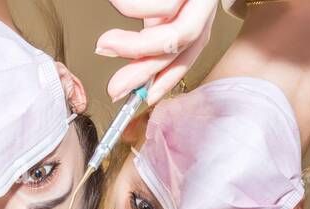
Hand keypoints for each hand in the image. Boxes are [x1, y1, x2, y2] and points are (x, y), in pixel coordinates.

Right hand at [98, 0, 217, 104]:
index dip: (164, 82)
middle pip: (180, 49)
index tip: (139, 98)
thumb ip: (148, 42)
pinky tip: (117, 4)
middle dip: (142, 71)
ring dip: (134, 46)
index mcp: (197, 20)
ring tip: (106, 43)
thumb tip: (130, 81)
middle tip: (113, 85)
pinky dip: (133, 10)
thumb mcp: (157, 14)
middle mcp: (203, 9)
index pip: (186, 58)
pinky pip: (162, 7)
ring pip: (175, 34)